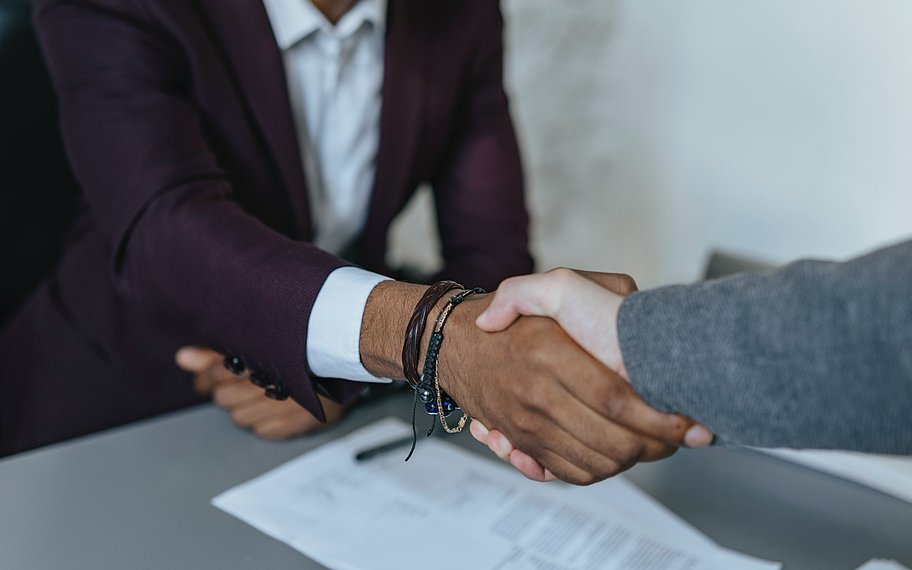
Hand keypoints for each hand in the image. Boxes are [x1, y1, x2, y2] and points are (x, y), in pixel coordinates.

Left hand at [175, 347, 346, 438]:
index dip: (209, 376)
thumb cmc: (297, 352)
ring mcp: (289, 403)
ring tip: (261, 396)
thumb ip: (214, 354)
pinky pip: (264, 432)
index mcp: (262, 355)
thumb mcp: (255, 346)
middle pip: (223, 399)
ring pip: (240, 418)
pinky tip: (276, 408)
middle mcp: (274, 379)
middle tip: (243, 384)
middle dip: (227, 393)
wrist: (345, 356)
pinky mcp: (301, 422)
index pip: (217, 372)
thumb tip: (181, 358)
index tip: (214, 376)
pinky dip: (266, 422)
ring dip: (245, 409)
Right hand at [470, 269, 712, 480]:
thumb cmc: (514, 320)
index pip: (615, 399)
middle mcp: (537, 393)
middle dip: (656, 447)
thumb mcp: (554, 284)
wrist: (453, 343)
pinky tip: (616, 456)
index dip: (657, 419)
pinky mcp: (521, 442)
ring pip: (594, 463)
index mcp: (551, 353)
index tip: (686, 422)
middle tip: (680, 438)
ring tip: (655, 447)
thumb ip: (595, 284)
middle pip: (611, 441)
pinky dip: (598, 472)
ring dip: (633, 462)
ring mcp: (527, 423)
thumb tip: (632, 304)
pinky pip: (568, 473)